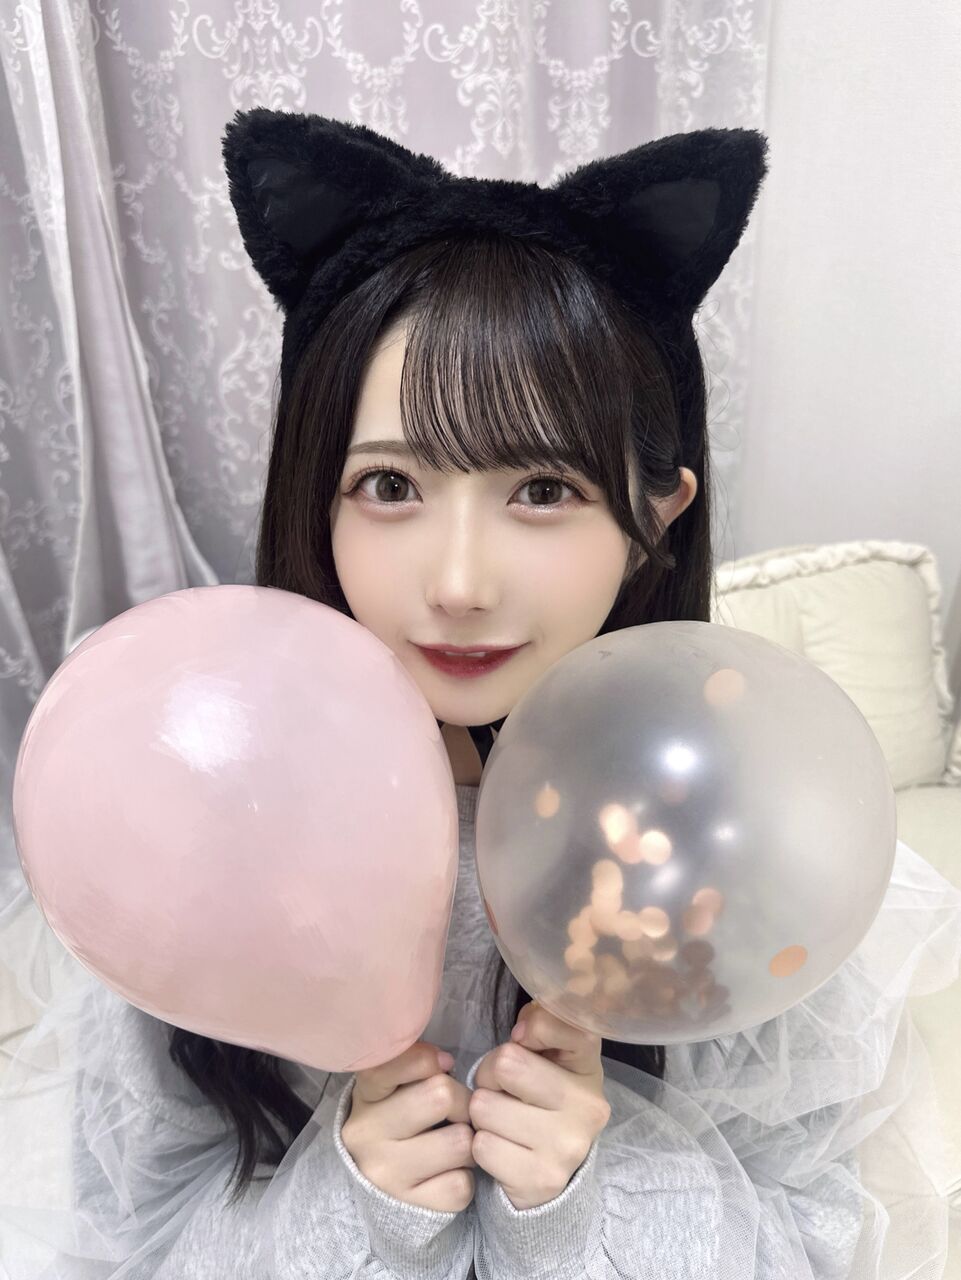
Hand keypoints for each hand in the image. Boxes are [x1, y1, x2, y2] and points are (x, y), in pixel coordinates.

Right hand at [341, 1041, 476, 1212]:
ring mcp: (386, 1175)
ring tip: (453, 1143)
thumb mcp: (393, 1087)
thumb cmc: (398, 1121)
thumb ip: (415, 1065)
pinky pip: (461, 1185)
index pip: (394, 1063)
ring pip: (460, 1142)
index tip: (441, 1066)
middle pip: (441, 1096)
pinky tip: (447, 1173)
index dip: (428, 1059)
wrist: (377, 1186)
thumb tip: (447, 1062)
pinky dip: (465, 1178)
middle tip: (457, 1112)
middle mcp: (367, 1136)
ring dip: (467, 1142)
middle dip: (462, 1101)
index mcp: (365, 1097)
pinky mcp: (409, 1207)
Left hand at [469, 1001, 610, 1210]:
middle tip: (502, 1090)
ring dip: (481, 1113)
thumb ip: (538, 1025)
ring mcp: (568, 1147)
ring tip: (501, 1120)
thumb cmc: (540, 1097)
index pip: (555, 1024)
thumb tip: (521, 1032)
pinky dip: (482, 1146)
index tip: (525, 1042)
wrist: (550, 1168)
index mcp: (589, 1066)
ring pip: (484, 1107)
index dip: (530, 1029)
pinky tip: (502, 1148)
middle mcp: (587, 1107)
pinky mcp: (542, 1180)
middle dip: (490, 1075)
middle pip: (505, 1064)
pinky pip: (482, 1146)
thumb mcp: (550, 1055)